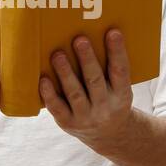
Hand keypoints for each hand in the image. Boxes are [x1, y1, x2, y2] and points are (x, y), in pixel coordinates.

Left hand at [40, 28, 134, 149]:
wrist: (108, 134)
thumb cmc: (110, 99)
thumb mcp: (119, 88)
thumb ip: (111, 67)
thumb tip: (96, 32)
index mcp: (122, 96)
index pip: (120, 71)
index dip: (117, 52)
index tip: (112, 32)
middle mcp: (105, 107)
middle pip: (95, 81)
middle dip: (87, 59)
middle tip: (79, 39)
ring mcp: (86, 117)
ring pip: (75, 93)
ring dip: (65, 73)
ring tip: (57, 54)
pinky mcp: (68, 123)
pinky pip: (57, 107)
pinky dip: (49, 93)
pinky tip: (43, 79)